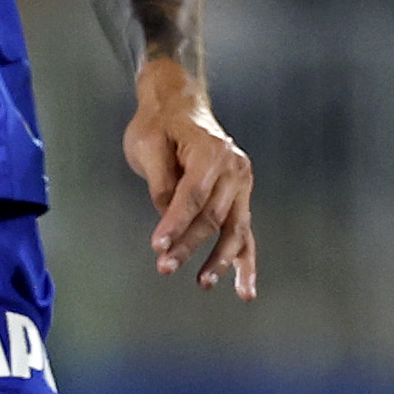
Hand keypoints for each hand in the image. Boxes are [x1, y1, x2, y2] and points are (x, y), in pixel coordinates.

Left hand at [122, 57, 256, 295]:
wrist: (180, 104)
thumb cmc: (160, 124)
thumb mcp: (148, 144)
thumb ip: (160, 182)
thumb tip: (169, 219)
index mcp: (212, 152)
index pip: (194, 196)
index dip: (176, 223)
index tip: (158, 246)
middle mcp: (234, 168)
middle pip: (213, 216)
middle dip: (189, 245)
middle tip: (164, 267)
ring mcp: (242, 183)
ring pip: (234, 229)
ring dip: (221, 260)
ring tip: (204, 283)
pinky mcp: (240, 196)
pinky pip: (244, 232)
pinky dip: (244, 260)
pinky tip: (244, 288)